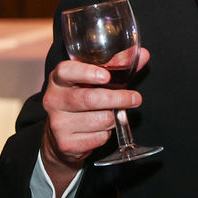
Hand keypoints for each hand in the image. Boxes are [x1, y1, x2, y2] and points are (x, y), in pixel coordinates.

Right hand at [40, 48, 148, 190]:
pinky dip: (107, 133)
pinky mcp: (67, 143)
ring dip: (114, 117)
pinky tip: (100, 128)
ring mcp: (58, 123)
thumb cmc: (83, 99)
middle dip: (118, 99)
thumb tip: (143, 54)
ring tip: (112, 114)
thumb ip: (117, 66)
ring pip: (100, 119)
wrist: (62, 136)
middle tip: (135, 98)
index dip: (87, 72)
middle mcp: (54, 100)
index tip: (106, 76)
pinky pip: (99, 137)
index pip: (66, 71)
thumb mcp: (95, 80)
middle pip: (89, 99)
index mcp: (59, 79)